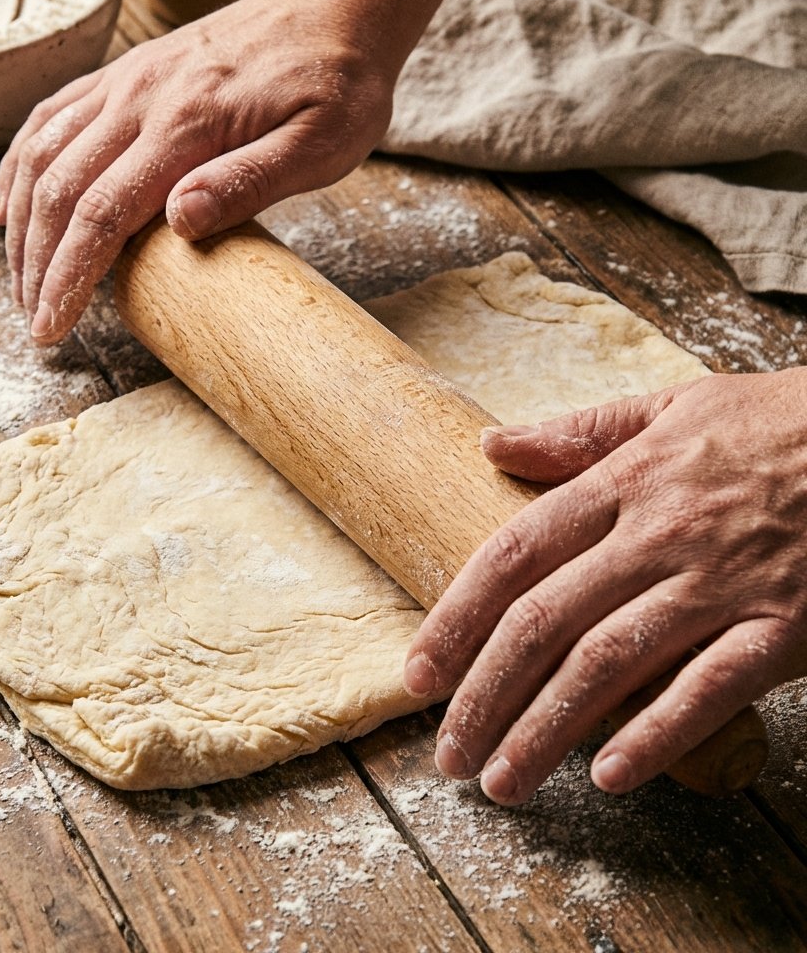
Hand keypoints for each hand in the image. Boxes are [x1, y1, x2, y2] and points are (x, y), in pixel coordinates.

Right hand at [0, 0, 395, 344]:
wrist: (335, 9)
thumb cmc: (336, 86)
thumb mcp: (319, 145)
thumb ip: (248, 182)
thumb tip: (179, 223)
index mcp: (186, 125)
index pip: (102, 212)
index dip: (68, 276)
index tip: (50, 326)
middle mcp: (140, 99)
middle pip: (59, 189)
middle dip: (36, 263)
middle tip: (32, 320)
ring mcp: (127, 82)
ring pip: (43, 153)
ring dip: (22, 222)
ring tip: (19, 279)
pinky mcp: (126, 75)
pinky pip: (52, 117)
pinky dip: (20, 165)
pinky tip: (8, 204)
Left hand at [404, 368, 806, 803]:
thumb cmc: (776, 424)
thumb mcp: (672, 407)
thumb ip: (579, 430)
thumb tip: (494, 443)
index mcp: (624, 482)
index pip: (513, 555)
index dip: (456, 617)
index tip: (418, 673)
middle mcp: (660, 534)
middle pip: (546, 621)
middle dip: (485, 694)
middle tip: (447, 752)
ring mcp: (724, 583)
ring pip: (611, 662)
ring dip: (546, 728)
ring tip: (501, 781)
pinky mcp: (787, 626)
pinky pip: (712, 688)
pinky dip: (657, 734)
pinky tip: (607, 775)